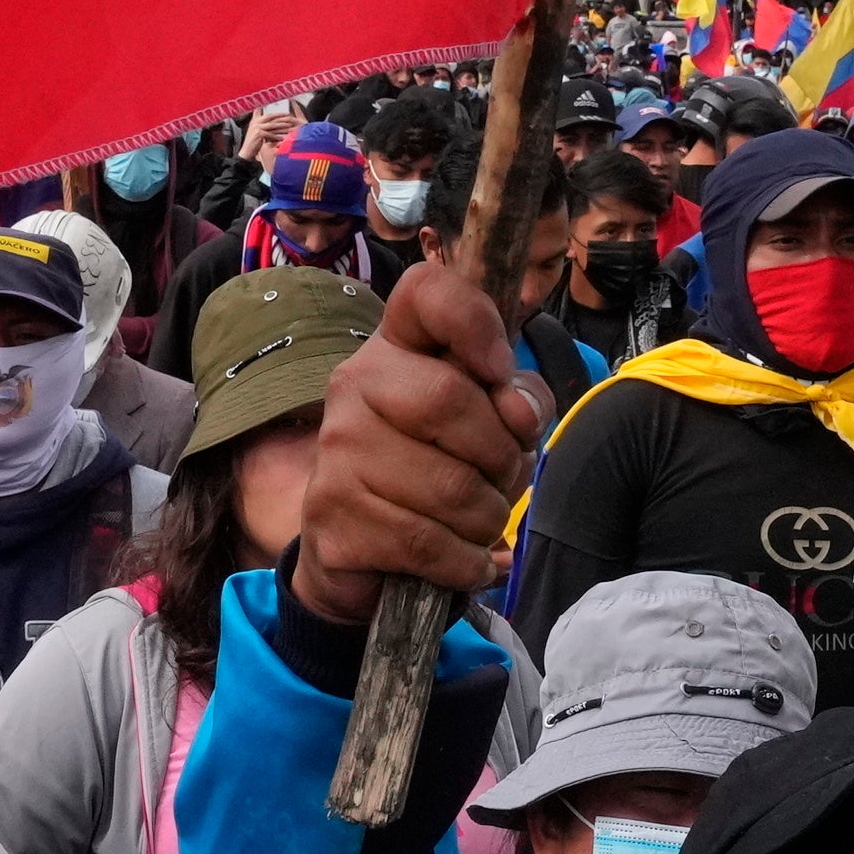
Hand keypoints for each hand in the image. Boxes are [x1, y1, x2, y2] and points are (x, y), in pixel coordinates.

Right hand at [290, 253, 536, 622]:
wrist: (356, 548)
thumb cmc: (435, 468)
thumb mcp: (489, 425)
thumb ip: (520, 402)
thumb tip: (518, 413)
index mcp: (396, 346)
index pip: (426, 292)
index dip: (474, 322)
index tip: (498, 369)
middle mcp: (354, 384)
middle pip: (449, 399)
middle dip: (501, 455)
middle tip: (502, 480)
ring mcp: (336, 450)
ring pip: (448, 486)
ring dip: (487, 518)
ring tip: (479, 523)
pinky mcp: (333, 514)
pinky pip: (427, 541)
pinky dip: (465, 561)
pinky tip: (466, 559)